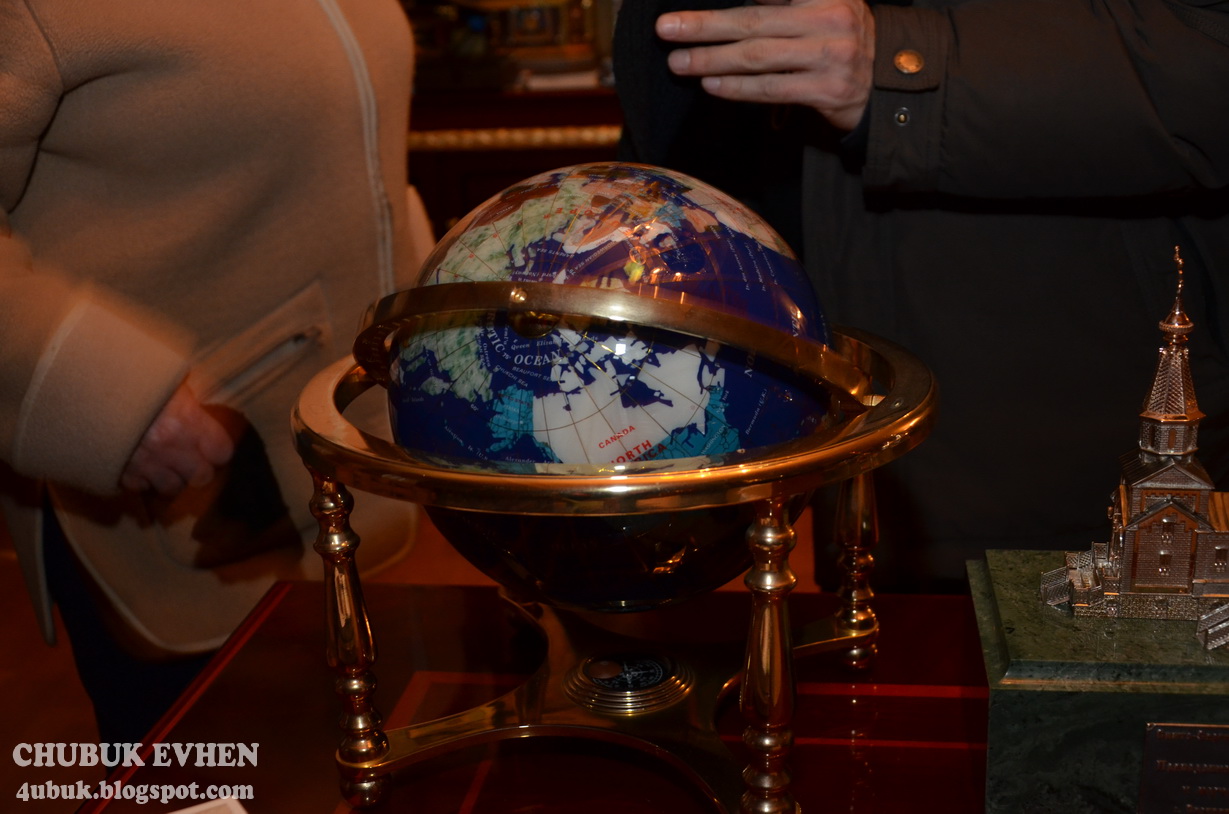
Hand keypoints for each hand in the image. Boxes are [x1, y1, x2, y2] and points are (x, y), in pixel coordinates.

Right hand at [119, 382, 234, 496]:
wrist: (79, 387)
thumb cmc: (128, 378)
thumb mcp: (165, 380)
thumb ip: (187, 401)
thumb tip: (200, 412)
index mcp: (185, 420)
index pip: (222, 451)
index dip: (219, 449)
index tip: (213, 446)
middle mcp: (169, 447)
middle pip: (202, 477)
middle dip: (201, 469)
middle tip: (194, 459)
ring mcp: (144, 464)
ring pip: (173, 489)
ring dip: (173, 478)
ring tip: (167, 465)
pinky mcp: (119, 474)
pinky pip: (140, 488)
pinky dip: (143, 481)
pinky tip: (141, 466)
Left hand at [657, 0, 874, 130]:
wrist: (891, 84)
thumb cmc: (843, 41)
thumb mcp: (824, 7)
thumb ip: (783, 4)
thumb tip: (727, 10)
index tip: (689, 1)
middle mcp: (830, 18)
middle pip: (753, 19)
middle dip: (705, 25)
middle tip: (667, 28)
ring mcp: (830, 55)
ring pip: (757, 57)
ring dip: (711, 59)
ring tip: (679, 62)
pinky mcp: (828, 90)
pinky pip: (771, 88)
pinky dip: (737, 87)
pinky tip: (710, 83)